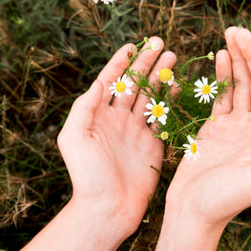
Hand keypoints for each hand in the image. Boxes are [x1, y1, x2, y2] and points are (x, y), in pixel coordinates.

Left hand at [58, 38, 175, 233]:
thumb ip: (84, 107)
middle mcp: (117, 119)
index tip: (133, 44)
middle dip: (146, 62)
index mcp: (97, 115)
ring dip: (160, 75)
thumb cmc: (87, 175)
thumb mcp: (73, 137)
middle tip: (161, 43)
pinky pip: (162, 116)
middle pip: (134, 83)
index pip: (110, 80)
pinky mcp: (153, 143)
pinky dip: (169, 99)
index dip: (121, 62)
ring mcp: (136, 130)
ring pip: (150, 95)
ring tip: (172, 57)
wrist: (108, 207)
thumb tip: (99, 82)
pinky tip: (176, 84)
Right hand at [166, 27, 250, 228]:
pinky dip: (224, 75)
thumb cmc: (225, 200)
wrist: (193, 211)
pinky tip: (222, 56)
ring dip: (240, 60)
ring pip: (244, 85)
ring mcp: (239, 126)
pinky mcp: (218, 127)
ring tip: (231, 34)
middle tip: (239, 31)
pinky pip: (225, 95)